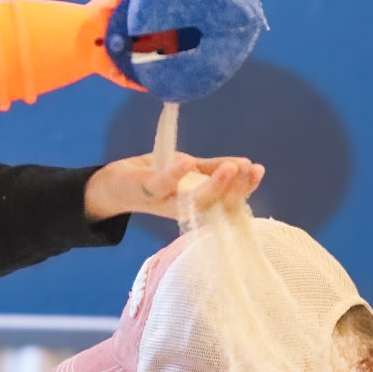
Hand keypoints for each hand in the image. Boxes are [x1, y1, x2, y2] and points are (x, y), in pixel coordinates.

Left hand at [85, 152, 264, 222]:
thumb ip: (210, 169)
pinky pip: (163, 185)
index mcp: (196, 204)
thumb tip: (244, 163)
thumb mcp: (186, 170)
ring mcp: (165, 202)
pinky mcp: (147, 190)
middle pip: (216, 205)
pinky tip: (188, 162)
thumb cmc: (153, 177)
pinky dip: (175, 175)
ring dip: (214, 186)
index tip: (259, 171)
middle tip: (250, 171)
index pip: (227, 201)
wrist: (112, 186)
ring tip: (229, 168)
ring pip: (194, 201)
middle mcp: (184, 209)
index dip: (245, 189)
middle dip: (236, 189)